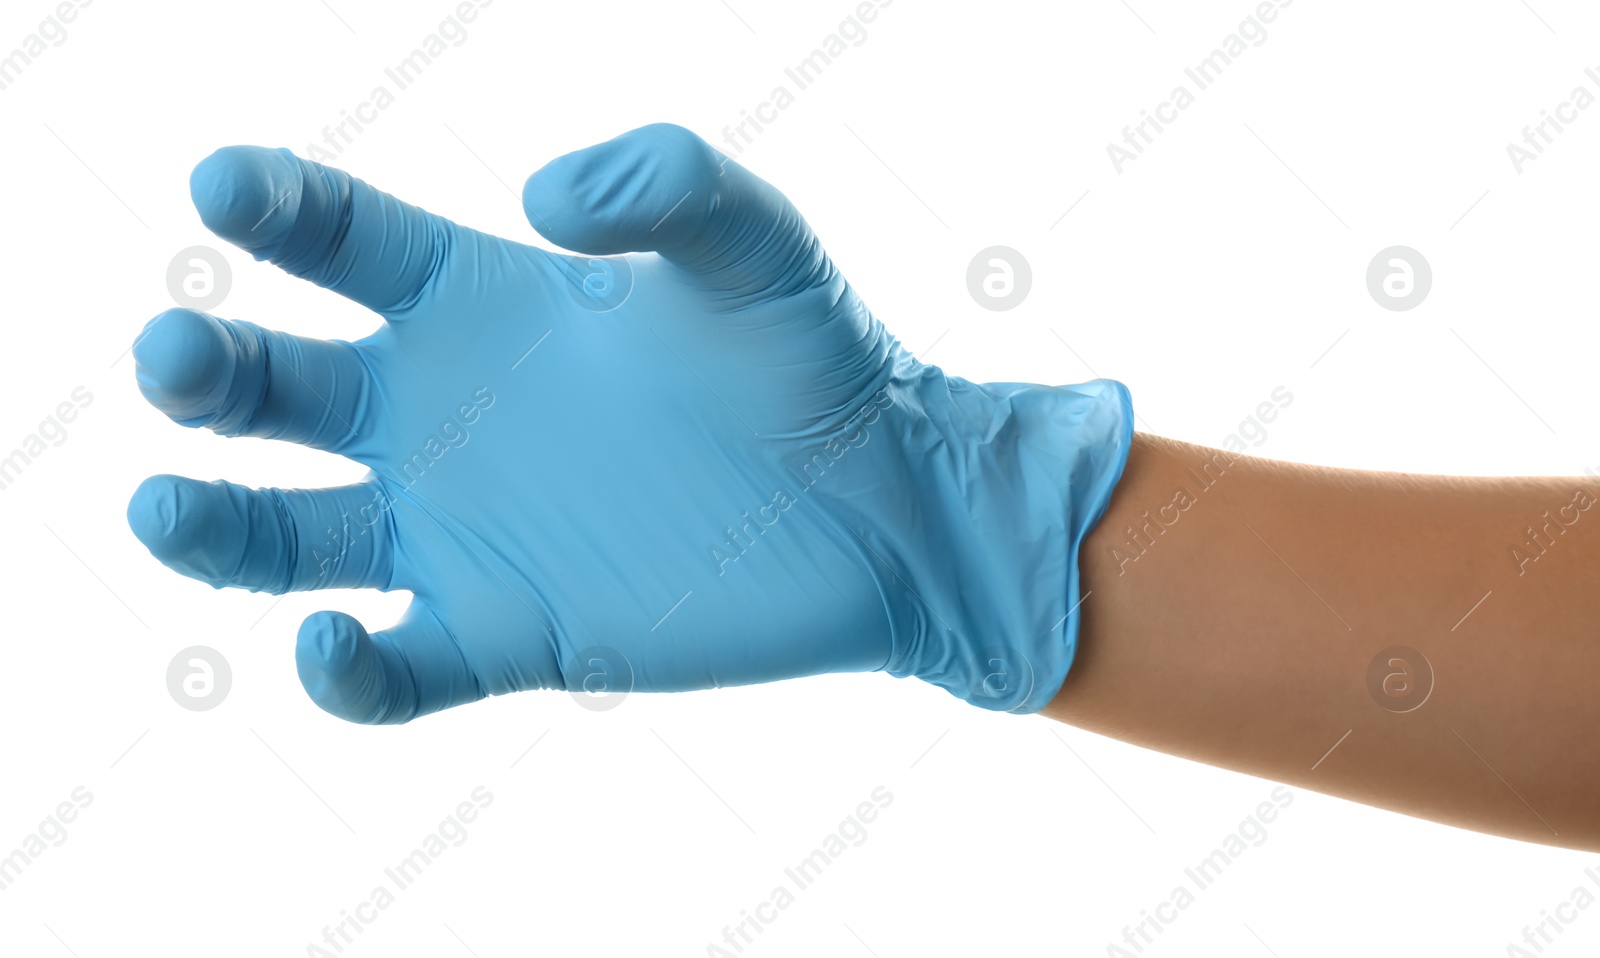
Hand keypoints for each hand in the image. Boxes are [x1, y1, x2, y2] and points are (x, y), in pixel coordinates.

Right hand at [127, 123, 1131, 723]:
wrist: (890, 506)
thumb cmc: (821, 361)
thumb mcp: (755, 241)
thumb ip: (665, 178)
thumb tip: (537, 198)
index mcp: (478, 303)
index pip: (334, 242)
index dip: (267, 208)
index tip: (226, 191)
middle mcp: (445, 414)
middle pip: (271, 389)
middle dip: (205, 370)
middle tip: (179, 356)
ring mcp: (465, 532)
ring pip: (288, 539)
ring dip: (209, 527)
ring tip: (165, 506)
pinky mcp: (509, 634)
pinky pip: (392, 667)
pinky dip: (344, 672)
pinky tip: (339, 646)